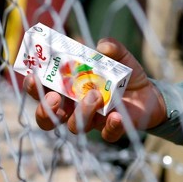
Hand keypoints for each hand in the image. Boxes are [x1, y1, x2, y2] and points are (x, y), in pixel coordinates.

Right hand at [23, 38, 166, 142]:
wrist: (150, 94)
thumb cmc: (124, 74)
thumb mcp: (120, 56)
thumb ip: (112, 47)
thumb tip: (102, 46)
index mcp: (68, 89)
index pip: (42, 91)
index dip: (33, 87)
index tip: (33, 76)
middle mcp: (74, 107)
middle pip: (48, 118)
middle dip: (45, 110)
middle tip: (53, 97)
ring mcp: (92, 120)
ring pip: (74, 126)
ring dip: (81, 111)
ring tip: (94, 95)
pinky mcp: (111, 129)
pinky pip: (105, 134)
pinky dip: (110, 126)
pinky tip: (116, 116)